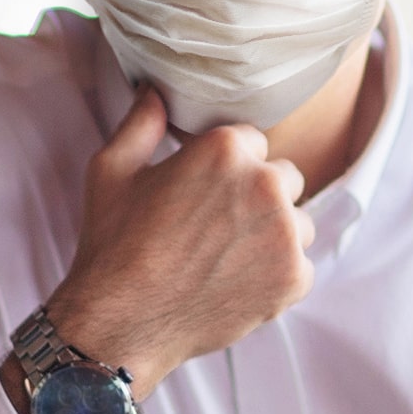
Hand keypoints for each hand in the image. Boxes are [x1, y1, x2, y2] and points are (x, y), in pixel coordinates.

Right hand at [45, 89, 312, 396]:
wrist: (120, 323)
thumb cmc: (112, 245)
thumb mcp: (112, 169)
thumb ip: (142, 122)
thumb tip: (154, 90)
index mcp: (226, 149)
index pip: (253, 142)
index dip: (228, 168)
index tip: (206, 193)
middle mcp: (265, 184)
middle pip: (285, 178)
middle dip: (258, 198)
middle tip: (216, 229)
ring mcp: (285, 234)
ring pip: (298, 224)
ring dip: (272, 237)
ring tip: (225, 259)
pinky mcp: (294, 278)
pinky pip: (300, 267)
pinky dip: (275, 277)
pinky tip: (235, 285)